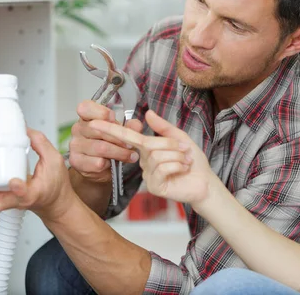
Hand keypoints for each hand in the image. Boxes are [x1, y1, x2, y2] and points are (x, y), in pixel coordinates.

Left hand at [0, 128, 74, 221]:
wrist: (55, 202)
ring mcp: (11, 201)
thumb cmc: (57, 185)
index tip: (14, 181)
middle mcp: (21, 200)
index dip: (18, 188)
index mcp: (35, 192)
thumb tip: (25, 130)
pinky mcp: (5, 199)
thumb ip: (41, 144)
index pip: (25, 193)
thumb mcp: (55, 160)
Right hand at [69, 100, 142, 183]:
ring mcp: (75, 145)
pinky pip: (96, 162)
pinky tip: (115, 165)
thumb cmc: (108, 143)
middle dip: (119, 138)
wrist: (97, 167)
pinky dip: (109, 165)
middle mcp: (78, 128)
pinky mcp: (76, 161)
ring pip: (100, 148)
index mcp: (87, 116)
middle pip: (99, 129)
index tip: (113, 118)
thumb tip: (136, 125)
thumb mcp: (120, 132)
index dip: (101, 112)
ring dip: (119, 153)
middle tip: (132, 144)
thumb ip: (129, 127)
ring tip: (131, 156)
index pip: (86, 108)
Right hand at [89, 110, 217, 204]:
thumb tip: (148, 113)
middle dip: (171, 144)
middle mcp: (145, 162)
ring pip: (157, 156)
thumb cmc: (193, 162)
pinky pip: (161, 168)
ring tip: (186, 162)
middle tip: (186, 150)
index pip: (127, 138)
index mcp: (148, 149)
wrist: (205, 182)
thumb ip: (163, 127)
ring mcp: (148, 175)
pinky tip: (183, 170)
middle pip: (148, 144)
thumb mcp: (180, 138)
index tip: (94, 121)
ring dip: (177, 156)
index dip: (111, 129)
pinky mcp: (154, 186)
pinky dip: (177, 165)